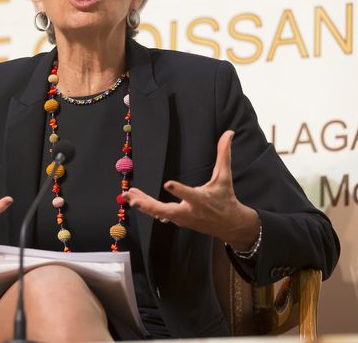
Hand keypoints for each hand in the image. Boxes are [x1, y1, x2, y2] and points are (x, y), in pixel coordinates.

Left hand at [122, 130, 259, 249]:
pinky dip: (146, 206)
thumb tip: (229, 133)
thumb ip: (224, 154)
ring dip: (143, 204)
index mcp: (201, 200)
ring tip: (128, 194)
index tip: (168, 184)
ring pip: (159, 213)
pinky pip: (158, 213)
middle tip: (136, 201)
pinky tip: (133, 198)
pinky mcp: (177, 220)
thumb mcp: (224, 176)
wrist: (229, 224)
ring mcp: (181, 218)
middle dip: (151, 207)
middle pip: (167, 211)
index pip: (190, 195)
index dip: (179, 190)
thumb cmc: (226, 197)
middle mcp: (189, 211)